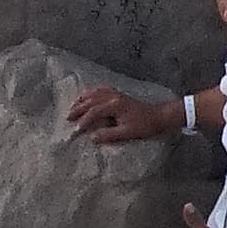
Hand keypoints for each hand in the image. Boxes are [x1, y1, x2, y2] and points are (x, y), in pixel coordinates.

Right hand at [63, 83, 177, 147]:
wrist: (158, 116)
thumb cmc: (144, 126)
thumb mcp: (126, 133)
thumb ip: (108, 135)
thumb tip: (92, 138)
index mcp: (114, 105)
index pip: (94, 112)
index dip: (84, 121)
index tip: (76, 130)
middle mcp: (113, 96)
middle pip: (91, 100)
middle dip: (78, 109)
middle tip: (68, 118)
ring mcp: (116, 93)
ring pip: (94, 93)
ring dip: (83, 99)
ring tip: (73, 107)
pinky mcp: (119, 94)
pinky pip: (101, 90)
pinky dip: (92, 92)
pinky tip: (88, 96)